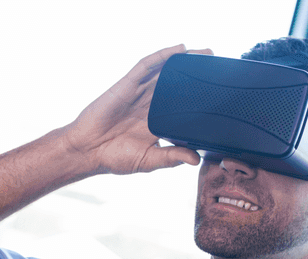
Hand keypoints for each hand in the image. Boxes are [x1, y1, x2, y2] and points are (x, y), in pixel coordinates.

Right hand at [59, 45, 210, 175]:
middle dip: (197, 73)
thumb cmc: (114, 157)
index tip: (220, 95)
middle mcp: (150, 104)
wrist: (87, 150)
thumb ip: (171, 157)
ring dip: (184, 61)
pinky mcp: (127, 85)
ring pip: (165, 71)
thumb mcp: (149, 160)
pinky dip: (162, 56)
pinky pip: (146, 66)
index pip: (182, 105)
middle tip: (218, 66)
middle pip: (177, 83)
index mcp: (157, 121)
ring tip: (205, 53)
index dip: (199, 98)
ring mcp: (139, 93)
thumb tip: (195, 159)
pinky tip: (177, 49)